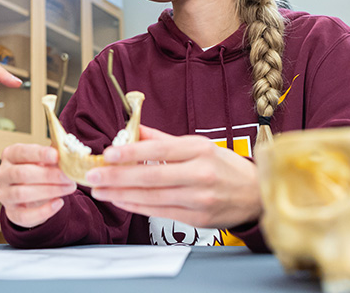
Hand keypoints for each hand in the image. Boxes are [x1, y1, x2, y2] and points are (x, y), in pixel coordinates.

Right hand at [0, 143, 76, 228]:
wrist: (31, 196)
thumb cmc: (38, 171)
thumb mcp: (44, 161)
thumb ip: (53, 158)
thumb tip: (67, 158)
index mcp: (9, 155)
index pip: (21, 152)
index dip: (39, 153)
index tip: (56, 156)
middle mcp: (2, 174)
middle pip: (22, 173)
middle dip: (48, 175)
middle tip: (68, 176)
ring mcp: (4, 195)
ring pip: (22, 194)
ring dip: (49, 191)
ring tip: (68, 188)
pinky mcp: (11, 213)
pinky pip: (25, 215)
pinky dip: (44, 210)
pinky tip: (59, 202)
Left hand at [85, 125, 261, 228]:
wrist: (257, 194)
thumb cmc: (225, 166)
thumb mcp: (199, 145)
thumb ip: (164, 140)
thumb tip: (135, 130)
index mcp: (200, 150)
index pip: (160, 151)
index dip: (132, 152)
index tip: (108, 153)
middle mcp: (200, 175)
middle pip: (151, 177)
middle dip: (117, 177)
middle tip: (92, 176)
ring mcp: (199, 199)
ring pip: (152, 197)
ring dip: (121, 195)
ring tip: (99, 190)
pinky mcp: (197, 219)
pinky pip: (160, 213)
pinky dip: (136, 207)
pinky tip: (120, 201)